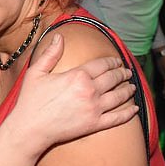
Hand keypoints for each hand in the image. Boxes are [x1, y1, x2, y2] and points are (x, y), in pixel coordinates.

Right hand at [11, 33, 137, 151]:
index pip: (102, 64)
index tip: (117, 60)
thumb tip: (59, 36)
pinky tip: (134, 109)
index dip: (112, 61)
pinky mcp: (95, 124)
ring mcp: (94, 108)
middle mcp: (90, 91)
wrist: (30, 128)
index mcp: (78, 76)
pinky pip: (117, 118)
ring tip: (132, 86)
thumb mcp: (36, 72)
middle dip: (122, 73)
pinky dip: (128, 113)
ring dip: (128, 90)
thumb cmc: (30, 100)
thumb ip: (50, 53)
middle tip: (127, 72)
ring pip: (119, 96)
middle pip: (113, 79)